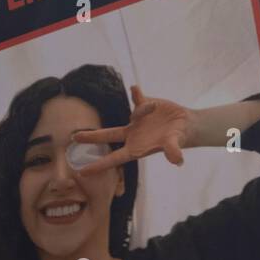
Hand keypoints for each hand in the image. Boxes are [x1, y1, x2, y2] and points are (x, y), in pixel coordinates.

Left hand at [74, 85, 194, 173]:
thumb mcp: (176, 144)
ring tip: (154, 107)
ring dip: (141, 109)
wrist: (186, 124)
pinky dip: (136, 94)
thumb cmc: (180, 138)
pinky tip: (135, 88)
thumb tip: (177, 160)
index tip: (82, 172)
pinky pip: (137, 99)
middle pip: (108, 136)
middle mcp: (133, 135)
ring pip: (128, 114)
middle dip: (92, 137)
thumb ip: (173, 151)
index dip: (99, 165)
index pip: (114, 158)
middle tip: (73, 137)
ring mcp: (136, 121)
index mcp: (137, 148)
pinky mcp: (143, 107)